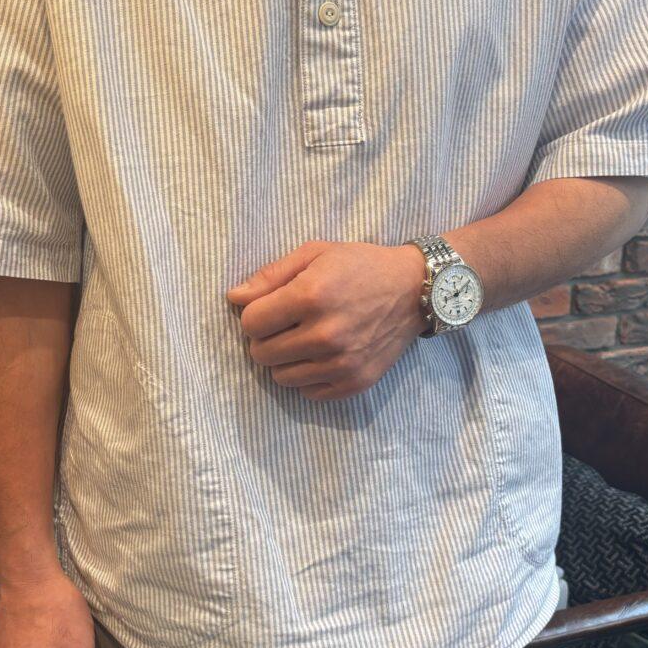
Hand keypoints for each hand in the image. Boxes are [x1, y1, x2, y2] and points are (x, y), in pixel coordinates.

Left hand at [225, 239, 428, 401]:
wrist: (414, 290)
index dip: (254, 315)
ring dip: (285, 360)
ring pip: (280, 377)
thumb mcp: (314, 254)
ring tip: (305, 339)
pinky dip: (308, 376)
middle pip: (261, 354)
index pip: (250, 323)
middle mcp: (325, 334)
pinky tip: (323, 356)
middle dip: (267, 338)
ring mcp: (341, 363)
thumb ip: (270, 276)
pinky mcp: (355, 383)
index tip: (270, 309)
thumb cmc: (359, 266)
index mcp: (310, 297)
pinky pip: (308, 393)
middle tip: (287, 325)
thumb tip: (233, 299)